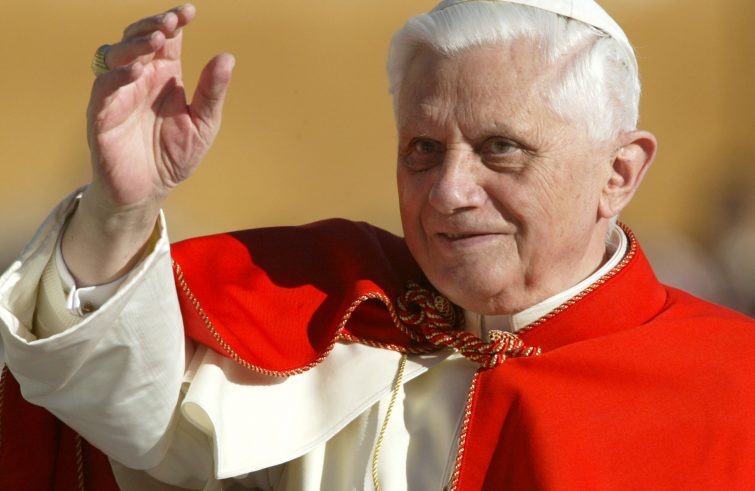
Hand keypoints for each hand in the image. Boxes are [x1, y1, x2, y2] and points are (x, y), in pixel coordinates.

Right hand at [63, 4, 233, 284]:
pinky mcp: (102, 114)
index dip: (173, 21)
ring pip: (116, 55)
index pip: (166, 38)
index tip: (188, 12)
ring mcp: (118, 94)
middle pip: (137, 38)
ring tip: (157, 42)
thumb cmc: (175, 155)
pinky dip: (119, 76)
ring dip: (135, 45)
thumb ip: (212, 92)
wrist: (150, 191)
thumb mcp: (204, 123)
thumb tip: (227, 57)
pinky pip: (105, 87)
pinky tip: (139, 72)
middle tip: (171, 22)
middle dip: (152, 26)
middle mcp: (139, 78)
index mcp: (164, 75)